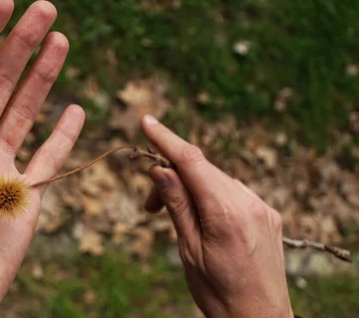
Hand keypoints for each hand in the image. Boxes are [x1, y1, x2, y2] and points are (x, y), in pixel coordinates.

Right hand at [141, 115, 293, 317]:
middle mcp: (248, 203)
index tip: (147, 122)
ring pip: (216, 179)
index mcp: (225, 213)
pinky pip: (232, 191)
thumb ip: (177, 205)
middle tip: (149, 202)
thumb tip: (159, 170)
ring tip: (174, 215)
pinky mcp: (267, 213)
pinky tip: (202, 216)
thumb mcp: (189, 251)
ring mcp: (261, 207)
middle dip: (172, 173)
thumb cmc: (219, 293)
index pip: (191, 162)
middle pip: (202, 169)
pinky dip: (211, 194)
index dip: (166, 139)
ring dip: (191, 187)